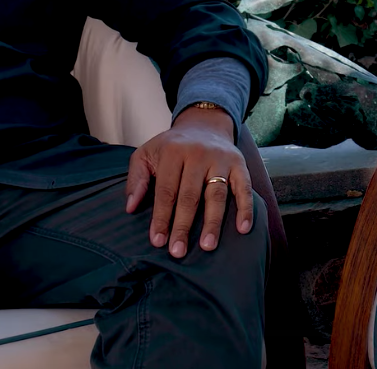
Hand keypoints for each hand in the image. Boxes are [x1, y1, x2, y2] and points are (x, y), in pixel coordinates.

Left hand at [125, 105, 253, 257]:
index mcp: (173, 152)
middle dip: (183, 225)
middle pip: (190, 196)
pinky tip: (243, 229)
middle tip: (178, 251)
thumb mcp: (146, 153)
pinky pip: (244, 188)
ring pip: (217, 195)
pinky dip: (245, 208)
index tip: (158, 241)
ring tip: (207, 246)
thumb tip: (130, 207)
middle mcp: (198, 154)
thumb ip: (136, 178)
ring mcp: (221, 159)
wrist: (204, 124)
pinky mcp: (239, 164)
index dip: (162, 217)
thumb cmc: (171, 147)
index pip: (166, 191)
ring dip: (212, 222)